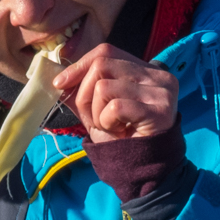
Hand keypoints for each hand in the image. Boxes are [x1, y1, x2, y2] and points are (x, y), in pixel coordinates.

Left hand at [51, 46, 177, 143]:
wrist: (141, 167)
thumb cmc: (121, 137)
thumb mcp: (95, 109)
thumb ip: (80, 90)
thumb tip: (58, 78)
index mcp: (145, 69)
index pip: (106, 51)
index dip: (79, 65)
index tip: (59, 83)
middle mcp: (158, 74)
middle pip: (102, 65)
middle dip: (85, 94)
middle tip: (96, 117)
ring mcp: (161, 91)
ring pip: (104, 87)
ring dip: (97, 113)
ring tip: (112, 126)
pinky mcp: (159, 109)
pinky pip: (115, 107)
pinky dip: (107, 122)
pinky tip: (120, 131)